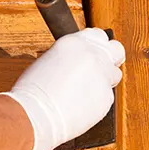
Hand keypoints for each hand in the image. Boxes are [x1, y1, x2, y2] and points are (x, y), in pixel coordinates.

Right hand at [1, 28, 124, 149]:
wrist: (36, 114)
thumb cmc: (33, 92)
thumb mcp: (48, 62)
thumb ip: (69, 58)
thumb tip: (77, 64)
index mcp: (74, 42)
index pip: (97, 35)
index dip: (97, 45)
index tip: (94, 53)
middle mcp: (92, 55)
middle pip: (116, 49)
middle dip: (111, 57)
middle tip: (101, 68)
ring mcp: (102, 76)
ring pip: (115, 74)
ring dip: (105, 80)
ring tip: (87, 90)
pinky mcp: (106, 97)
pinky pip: (107, 97)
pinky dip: (97, 101)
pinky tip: (81, 104)